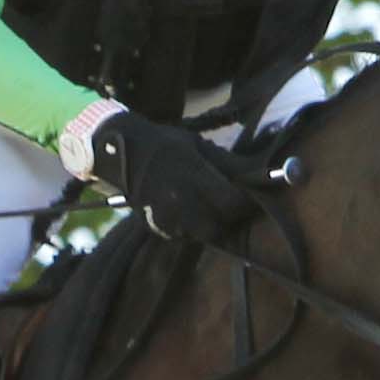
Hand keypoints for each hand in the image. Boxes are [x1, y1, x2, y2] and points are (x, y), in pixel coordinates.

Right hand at [75, 107, 270, 242]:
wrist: (120, 151)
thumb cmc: (166, 144)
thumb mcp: (198, 145)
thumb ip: (227, 163)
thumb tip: (259, 173)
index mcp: (193, 174)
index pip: (231, 202)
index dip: (244, 202)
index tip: (248, 197)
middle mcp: (179, 199)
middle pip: (218, 226)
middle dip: (228, 217)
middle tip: (229, 206)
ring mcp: (164, 215)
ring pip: (201, 234)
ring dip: (209, 224)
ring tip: (207, 208)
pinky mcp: (154, 225)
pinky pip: (181, 235)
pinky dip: (189, 227)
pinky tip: (188, 211)